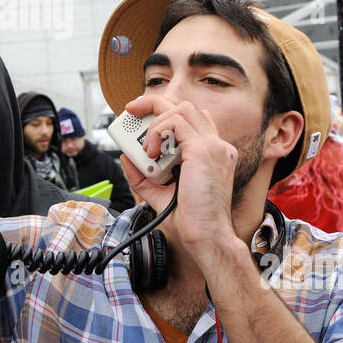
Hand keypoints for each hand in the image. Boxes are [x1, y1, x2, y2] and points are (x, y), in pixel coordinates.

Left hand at [120, 94, 243, 274]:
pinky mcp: (203, 150)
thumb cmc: (192, 221)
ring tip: (146, 150)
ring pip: (181, 109)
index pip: (191, 120)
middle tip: (131, 112)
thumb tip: (126, 157)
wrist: (207, 237)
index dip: (167, 114)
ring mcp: (213, 146)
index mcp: (213, 154)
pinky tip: (150, 152)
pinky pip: (175, 123)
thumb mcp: (160, 193)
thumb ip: (143, 175)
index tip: (144, 119)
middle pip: (186, 107)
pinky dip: (157, 132)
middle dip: (154, 104)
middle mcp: (216, 146)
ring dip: (155, 124)